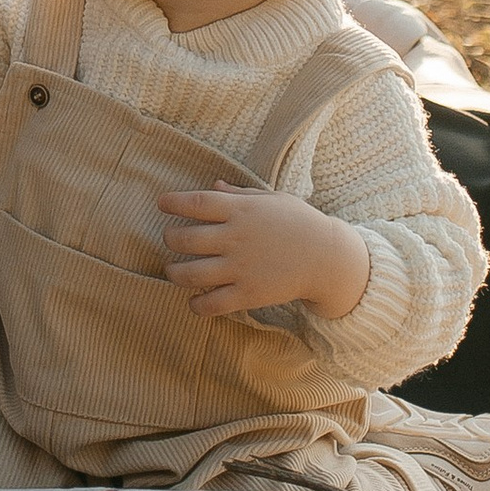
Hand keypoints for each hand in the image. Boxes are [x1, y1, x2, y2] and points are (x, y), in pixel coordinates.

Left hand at [158, 181, 371, 321]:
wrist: (327, 258)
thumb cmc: (299, 223)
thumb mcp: (273, 200)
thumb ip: (240, 194)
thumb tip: (213, 186)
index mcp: (241, 211)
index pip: (196, 202)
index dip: (172, 202)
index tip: (162, 204)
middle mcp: (236, 238)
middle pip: (184, 239)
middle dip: (169, 238)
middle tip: (171, 239)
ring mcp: (241, 268)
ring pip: (190, 274)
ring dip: (173, 272)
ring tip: (173, 270)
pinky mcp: (248, 294)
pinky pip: (211, 304)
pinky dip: (196, 305)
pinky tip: (195, 300)